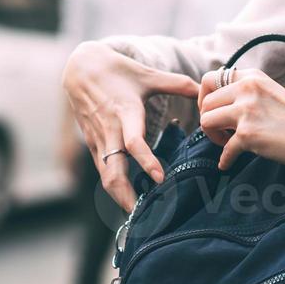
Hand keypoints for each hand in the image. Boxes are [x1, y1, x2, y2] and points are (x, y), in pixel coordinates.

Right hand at [63, 41, 199, 208]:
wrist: (80, 69)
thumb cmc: (118, 71)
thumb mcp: (148, 74)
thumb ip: (177, 83)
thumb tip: (203, 88)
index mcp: (125, 113)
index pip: (134, 143)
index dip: (146, 161)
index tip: (161, 179)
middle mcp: (109, 131)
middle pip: (113, 172)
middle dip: (126, 196)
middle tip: (145, 214)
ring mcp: (98, 140)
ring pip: (105, 176)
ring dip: (119, 197)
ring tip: (138, 214)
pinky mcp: (93, 145)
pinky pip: (103, 170)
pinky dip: (114, 186)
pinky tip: (127, 198)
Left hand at [197, 67, 284, 172]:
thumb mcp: (270, 92)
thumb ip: (246, 92)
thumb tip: (217, 104)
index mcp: (251, 77)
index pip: (209, 79)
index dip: (204, 98)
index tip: (213, 112)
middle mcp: (247, 89)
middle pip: (205, 103)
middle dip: (208, 120)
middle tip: (222, 133)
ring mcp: (247, 111)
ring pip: (206, 121)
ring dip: (213, 137)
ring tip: (228, 144)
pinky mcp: (249, 134)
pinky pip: (224, 149)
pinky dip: (225, 159)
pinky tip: (228, 163)